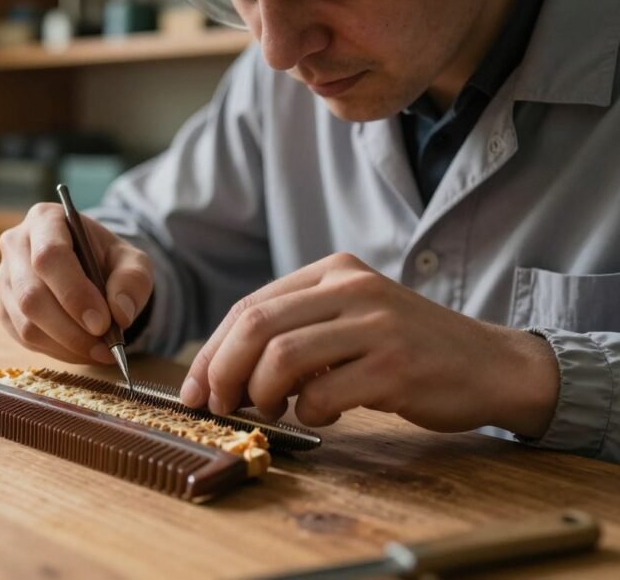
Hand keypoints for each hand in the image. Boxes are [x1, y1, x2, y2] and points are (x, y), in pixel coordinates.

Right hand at [0, 203, 153, 363]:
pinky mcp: (3, 309)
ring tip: (100, 350)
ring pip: (26, 324)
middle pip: (32, 295)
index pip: (49, 257)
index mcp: (45, 220)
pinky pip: (24, 339)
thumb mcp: (132, 261)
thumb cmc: (108, 260)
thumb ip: (132, 280)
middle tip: (105, 345)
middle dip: (71, 329)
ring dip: (66, 345)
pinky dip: (57, 351)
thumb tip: (120, 312)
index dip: (74, 293)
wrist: (90, 269)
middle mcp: (15, 245)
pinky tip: (82, 350)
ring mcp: (4, 279)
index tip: (102, 322)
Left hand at [180, 253, 560, 437]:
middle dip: (222, 372)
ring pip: (283, 357)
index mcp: (333, 271)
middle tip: (216, 405)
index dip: (212, 351)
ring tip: (270, 409)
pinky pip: (325, 393)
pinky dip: (309, 411)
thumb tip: (226, 372)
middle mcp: (353, 288)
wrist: (490, 364)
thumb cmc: (408, 348)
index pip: (250, 306)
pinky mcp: (397, 366)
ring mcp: (377, 325)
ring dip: (261, 394)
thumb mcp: (350, 319)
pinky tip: (321, 414)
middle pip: (256, 326)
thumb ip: (296, 331)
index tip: (194, 388)